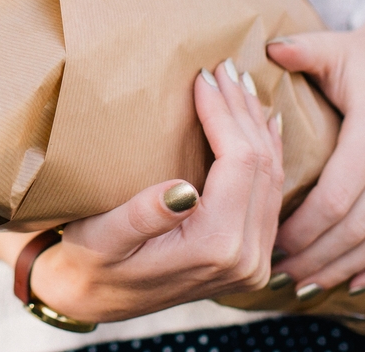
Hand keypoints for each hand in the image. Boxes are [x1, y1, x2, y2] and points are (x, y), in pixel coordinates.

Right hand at [0, 57, 283, 322]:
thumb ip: (142, 218)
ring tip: (240, 84)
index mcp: (215, 248)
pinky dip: (265, 153)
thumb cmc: (90, 263)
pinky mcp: (252, 256)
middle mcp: (247, 259)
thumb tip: (181, 190)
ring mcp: (255, 261)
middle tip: (223, 67)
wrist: (95, 298)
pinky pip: (271, 195)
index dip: (225, 114)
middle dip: (243, 111)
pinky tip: (258, 125)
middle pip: (263, 166)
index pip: (239, 163)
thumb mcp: (101, 239)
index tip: (202, 77)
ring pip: (274, 178)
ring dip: (257, 127)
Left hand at [267, 0, 364, 296]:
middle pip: (358, 226)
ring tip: (307, 282)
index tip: (270, 241)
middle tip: (279, 272)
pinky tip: (357, 282)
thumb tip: (265, 48)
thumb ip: (299, 50)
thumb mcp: (332, 47)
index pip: (335, 196)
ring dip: (345, 266)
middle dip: (317, 256)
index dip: (302, 228)